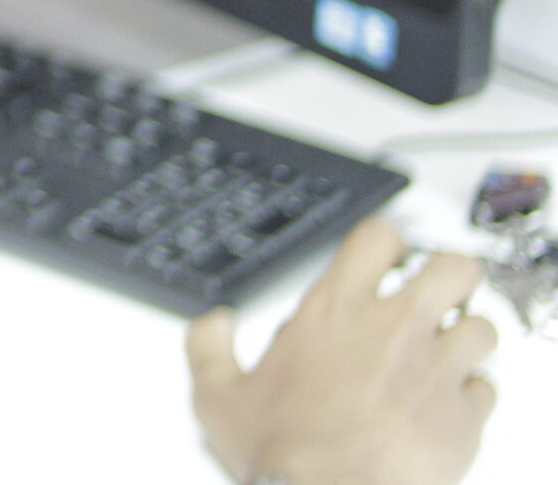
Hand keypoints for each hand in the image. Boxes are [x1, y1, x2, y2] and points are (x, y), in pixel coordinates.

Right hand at [188, 218, 497, 484]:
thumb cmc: (283, 455)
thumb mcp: (217, 397)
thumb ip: (208, 347)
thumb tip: (213, 323)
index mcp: (333, 311)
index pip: (378, 239)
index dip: (388, 244)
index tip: (386, 260)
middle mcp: (392, 329)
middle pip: (453, 269)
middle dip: (450, 278)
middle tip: (435, 297)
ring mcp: (435, 370)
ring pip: (481, 327)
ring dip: (466, 338)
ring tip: (445, 354)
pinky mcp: (464, 417)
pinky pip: (486, 389)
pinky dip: (471, 394)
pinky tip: (446, 404)